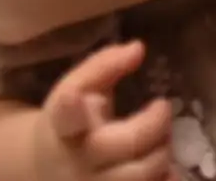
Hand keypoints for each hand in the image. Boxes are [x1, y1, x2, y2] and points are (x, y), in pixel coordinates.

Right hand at [34, 42, 174, 179]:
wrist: (47, 169)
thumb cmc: (73, 121)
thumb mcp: (78, 89)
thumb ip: (104, 65)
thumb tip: (138, 48)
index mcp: (65, 127)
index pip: (66, 117)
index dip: (70, 108)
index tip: (74, 96)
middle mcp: (78, 162)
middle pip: (126, 145)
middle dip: (155, 124)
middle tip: (161, 108)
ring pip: (143, 174)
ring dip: (162, 152)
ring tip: (159, 138)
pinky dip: (166, 179)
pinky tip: (168, 171)